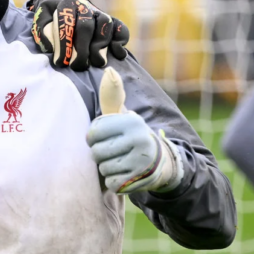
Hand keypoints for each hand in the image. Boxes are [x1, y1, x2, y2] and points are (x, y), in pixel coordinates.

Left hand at [28, 0, 129, 70]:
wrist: (64, 1)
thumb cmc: (51, 16)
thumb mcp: (41, 19)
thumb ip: (42, 31)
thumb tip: (50, 48)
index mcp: (67, 4)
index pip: (67, 23)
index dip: (64, 44)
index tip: (60, 62)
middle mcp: (85, 6)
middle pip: (87, 26)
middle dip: (83, 49)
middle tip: (77, 66)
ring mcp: (100, 13)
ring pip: (105, 25)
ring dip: (102, 45)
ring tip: (96, 63)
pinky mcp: (111, 21)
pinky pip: (121, 28)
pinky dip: (121, 40)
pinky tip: (118, 53)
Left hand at [85, 67, 182, 194]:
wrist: (160, 162)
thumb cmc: (130, 135)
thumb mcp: (123, 115)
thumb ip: (112, 96)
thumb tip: (108, 70)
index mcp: (131, 121)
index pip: (93, 132)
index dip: (94, 137)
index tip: (103, 137)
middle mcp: (139, 139)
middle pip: (96, 152)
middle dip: (100, 154)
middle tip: (113, 151)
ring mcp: (140, 161)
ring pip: (103, 168)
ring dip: (107, 168)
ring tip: (120, 161)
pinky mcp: (139, 179)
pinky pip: (111, 183)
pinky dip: (114, 181)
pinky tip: (124, 173)